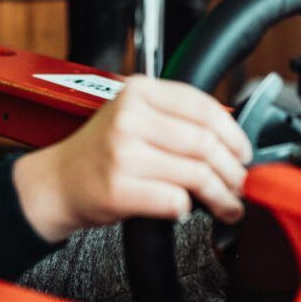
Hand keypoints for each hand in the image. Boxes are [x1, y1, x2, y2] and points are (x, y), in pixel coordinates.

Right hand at [11, 77, 251, 243]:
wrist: (57, 182)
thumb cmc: (100, 152)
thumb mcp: (133, 116)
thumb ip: (175, 118)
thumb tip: (232, 140)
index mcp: (138, 91)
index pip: (203, 107)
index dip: (233, 134)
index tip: (243, 153)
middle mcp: (129, 118)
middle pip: (205, 143)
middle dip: (232, 170)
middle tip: (240, 184)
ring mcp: (123, 153)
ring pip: (196, 174)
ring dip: (221, 195)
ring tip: (227, 203)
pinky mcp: (119, 189)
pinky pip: (175, 201)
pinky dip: (187, 209)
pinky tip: (186, 210)